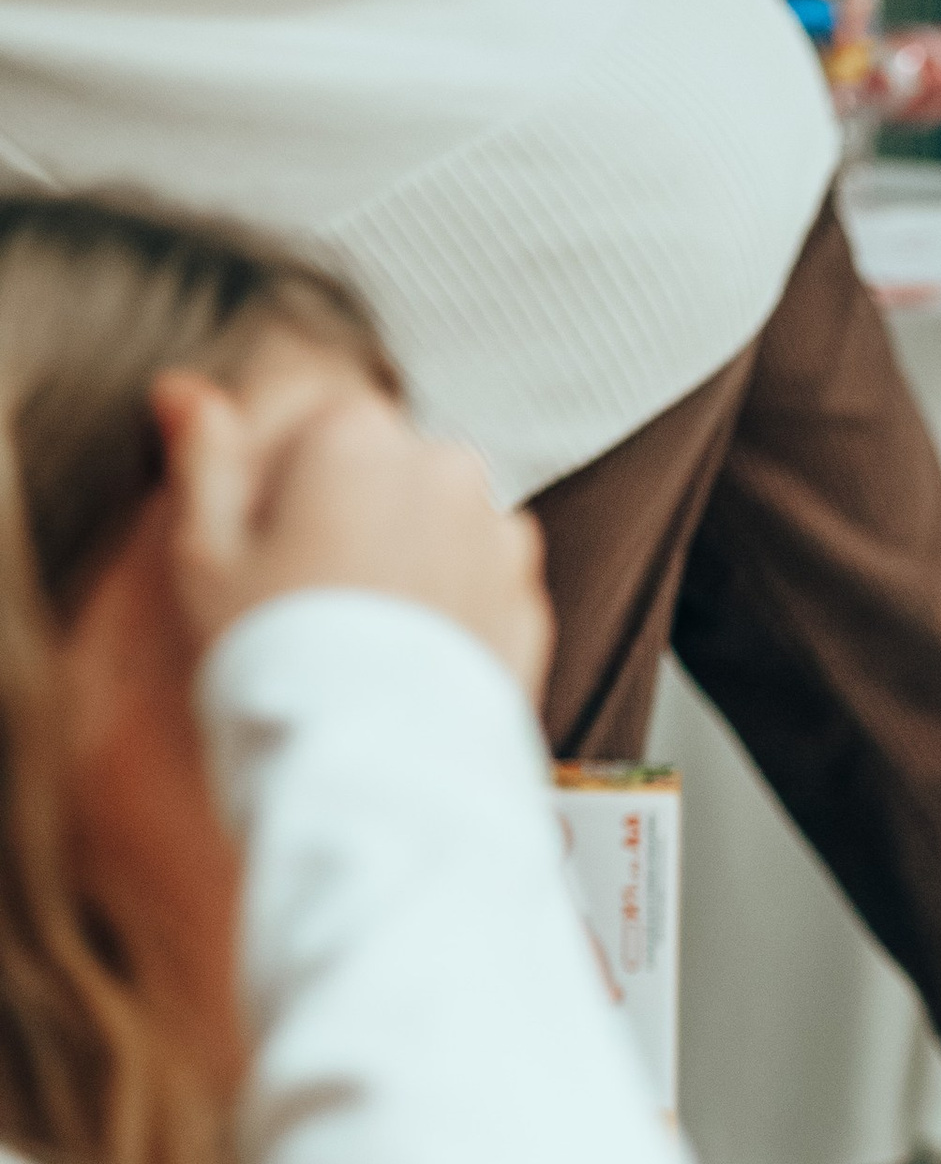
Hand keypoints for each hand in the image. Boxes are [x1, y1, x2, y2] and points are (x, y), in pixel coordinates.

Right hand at [158, 370, 552, 703]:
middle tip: (314, 601)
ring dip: (410, 562)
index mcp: (357, 434)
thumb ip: (205, 459)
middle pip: (389, 474)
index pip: (321, 428)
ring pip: (441, 528)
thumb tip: (187, 393)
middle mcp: (444, 468)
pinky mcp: (530, 604)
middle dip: (357, 517)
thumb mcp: (204, 552)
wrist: (370, 770)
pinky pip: (483, 590)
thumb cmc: (275, 657)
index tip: (270, 547)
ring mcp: (499, 537)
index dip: (288, 488)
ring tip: (362, 639)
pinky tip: (409, 662)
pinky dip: (453, 614)